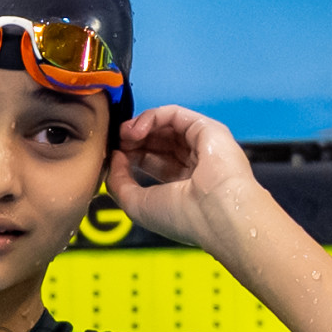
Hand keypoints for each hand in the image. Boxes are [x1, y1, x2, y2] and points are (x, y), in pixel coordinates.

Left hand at [105, 105, 259, 247]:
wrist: (218, 213)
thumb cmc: (184, 217)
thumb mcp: (137, 205)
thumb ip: (118, 182)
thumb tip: (115, 158)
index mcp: (182, 186)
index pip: (153, 161)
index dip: (130, 155)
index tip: (113, 156)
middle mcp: (194, 165)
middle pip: (158, 141)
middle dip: (132, 140)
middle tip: (116, 143)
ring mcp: (202, 146)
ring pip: (165, 126)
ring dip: (139, 127)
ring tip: (124, 135)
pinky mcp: (207, 129)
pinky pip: (174, 114)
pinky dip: (151, 117)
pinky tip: (137, 130)